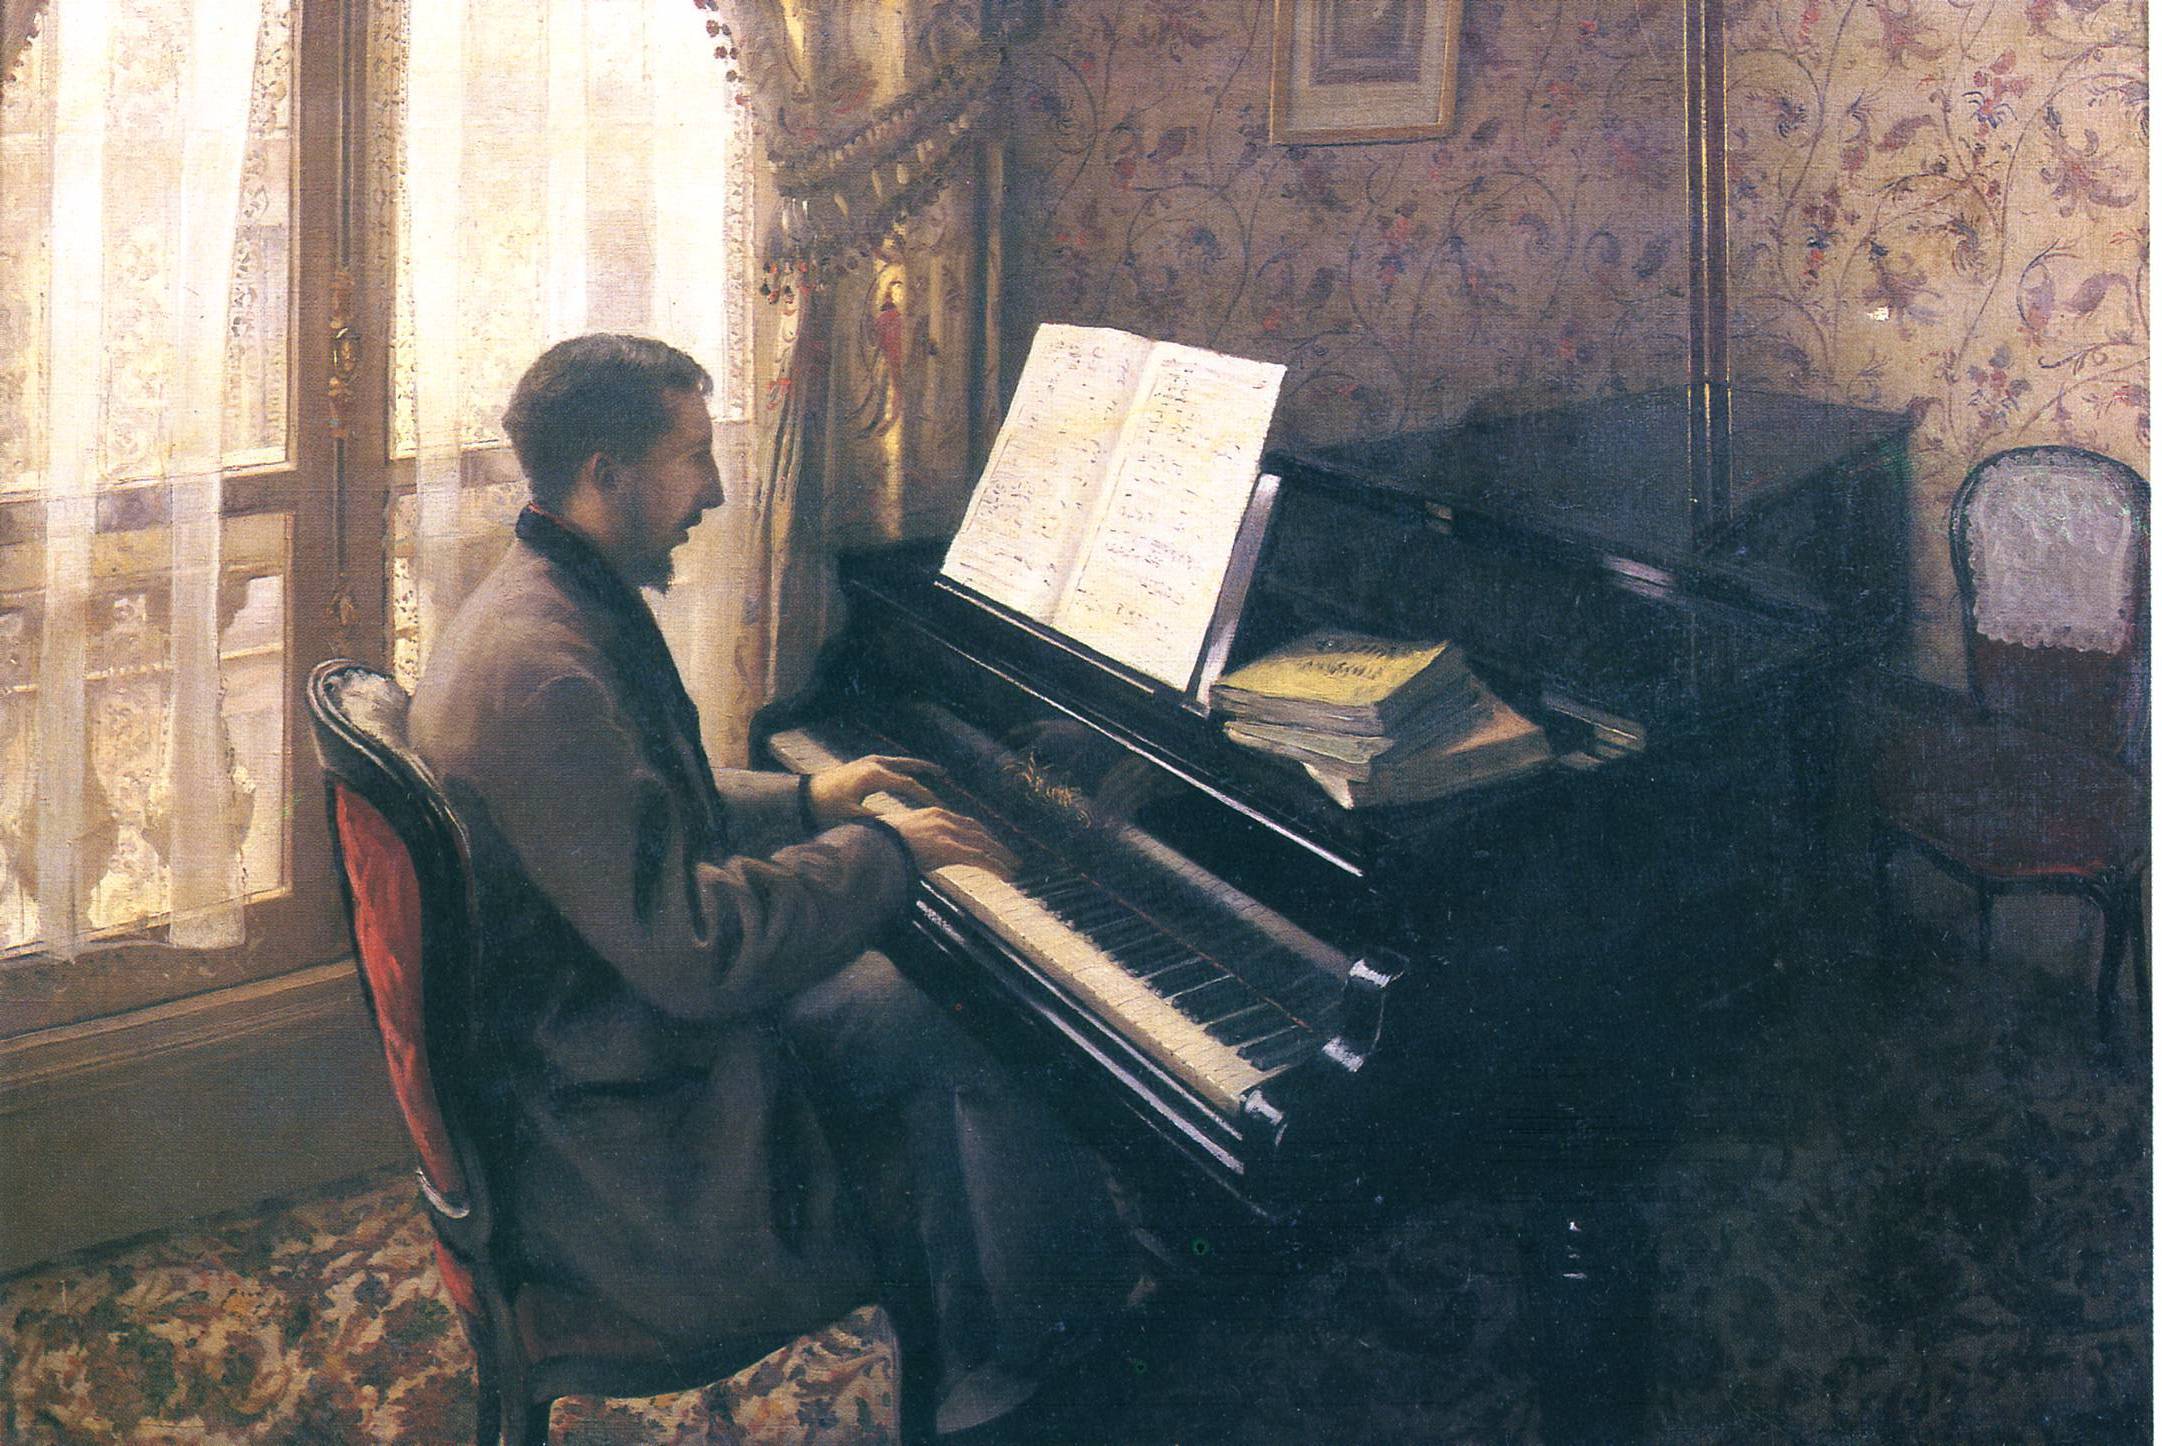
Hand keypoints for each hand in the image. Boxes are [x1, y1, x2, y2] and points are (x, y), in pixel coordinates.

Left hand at [807, 754, 944, 823]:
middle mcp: (874, 763)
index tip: (940, 807)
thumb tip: (902, 825)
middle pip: (908, 768)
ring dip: (919, 767)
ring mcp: (869, 760)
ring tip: (938, 772)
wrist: (804, 795)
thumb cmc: (827, 809)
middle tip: (946, 778)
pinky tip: (913, 774)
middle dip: (928, 774)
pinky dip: (905, 768)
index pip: (907, 785)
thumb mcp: (854, 817)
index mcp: (873, 776)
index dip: (925, 796)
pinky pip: (892, 764)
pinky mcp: (865, 763)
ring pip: (901, 762)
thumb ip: (879, 820)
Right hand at [886, 805, 1019, 878]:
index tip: (990, 844)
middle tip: (1010, 857)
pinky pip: (978, 858)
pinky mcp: (948, 848)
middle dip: (996, 844)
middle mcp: (943, 819)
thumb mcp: (901, 836)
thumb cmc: (879, 842)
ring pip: (983, 844)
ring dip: (1001, 856)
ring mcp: (947, 833)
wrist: (871, 843)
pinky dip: (995, 866)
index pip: (965, 823)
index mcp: (933, 814)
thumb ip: (915, 841)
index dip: (981, 835)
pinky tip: (1006, 875)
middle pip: (978, 831)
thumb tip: (917, 852)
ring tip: (1014, 868)